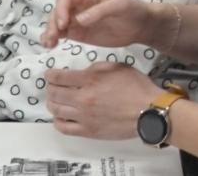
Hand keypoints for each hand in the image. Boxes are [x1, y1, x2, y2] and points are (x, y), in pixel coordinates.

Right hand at [42, 0, 156, 49]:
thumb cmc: (133, 10)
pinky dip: (53, 39)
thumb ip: (101, 11)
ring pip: (56, 23)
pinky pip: (61, 34)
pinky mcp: (78, 32)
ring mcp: (77, 19)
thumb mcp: (121, 5)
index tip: (64, 24)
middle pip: (58, 11)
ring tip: (49, 44)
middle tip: (54, 37)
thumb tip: (79, 19)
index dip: (61, 9)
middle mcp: (80, 5)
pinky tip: (50, 45)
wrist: (142, 26)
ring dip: (49, 32)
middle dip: (52, 23)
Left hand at [45, 63, 164, 139]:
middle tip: (51, 86)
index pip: (60, 77)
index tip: (49, 74)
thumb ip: (98, 67)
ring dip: (51, 103)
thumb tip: (83, 72)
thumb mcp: (119, 67)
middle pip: (54, 93)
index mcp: (91, 79)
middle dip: (49, 88)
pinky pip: (63, 127)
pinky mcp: (87, 130)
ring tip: (54, 100)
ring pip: (55, 110)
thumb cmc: (137, 87)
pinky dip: (57, 121)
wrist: (148, 110)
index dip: (51, 75)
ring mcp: (83, 116)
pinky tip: (60, 116)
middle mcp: (83, 97)